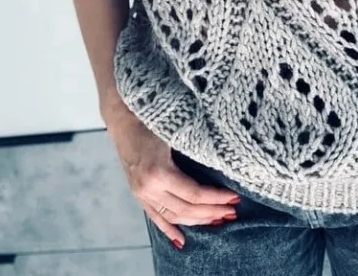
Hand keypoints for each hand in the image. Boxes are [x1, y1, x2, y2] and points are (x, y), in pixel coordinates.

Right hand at [105, 104, 240, 247]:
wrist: (123, 116)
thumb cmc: (152, 118)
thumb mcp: (176, 133)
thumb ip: (195, 150)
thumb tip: (222, 164)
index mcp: (158, 172)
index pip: (194, 193)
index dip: (216, 198)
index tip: (234, 198)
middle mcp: (148, 187)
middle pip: (185, 209)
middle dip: (211, 212)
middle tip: (232, 212)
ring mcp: (141, 193)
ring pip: (173, 216)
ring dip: (197, 221)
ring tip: (217, 220)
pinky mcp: (137, 194)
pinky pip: (155, 217)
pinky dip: (169, 230)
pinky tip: (181, 242)